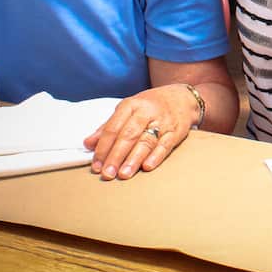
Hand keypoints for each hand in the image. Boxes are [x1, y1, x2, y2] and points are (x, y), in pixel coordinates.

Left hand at [84, 84, 201, 179]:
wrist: (183, 97)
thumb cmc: (151, 105)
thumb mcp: (128, 109)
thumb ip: (108, 126)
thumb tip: (88, 144)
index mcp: (131, 105)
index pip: (113, 128)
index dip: (103, 147)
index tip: (96, 165)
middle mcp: (147, 112)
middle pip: (128, 135)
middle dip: (116, 156)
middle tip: (107, 173)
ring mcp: (163, 121)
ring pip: (146, 141)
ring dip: (134, 159)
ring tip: (124, 174)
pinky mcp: (176, 131)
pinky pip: (165, 145)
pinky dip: (156, 156)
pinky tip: (147, 167)